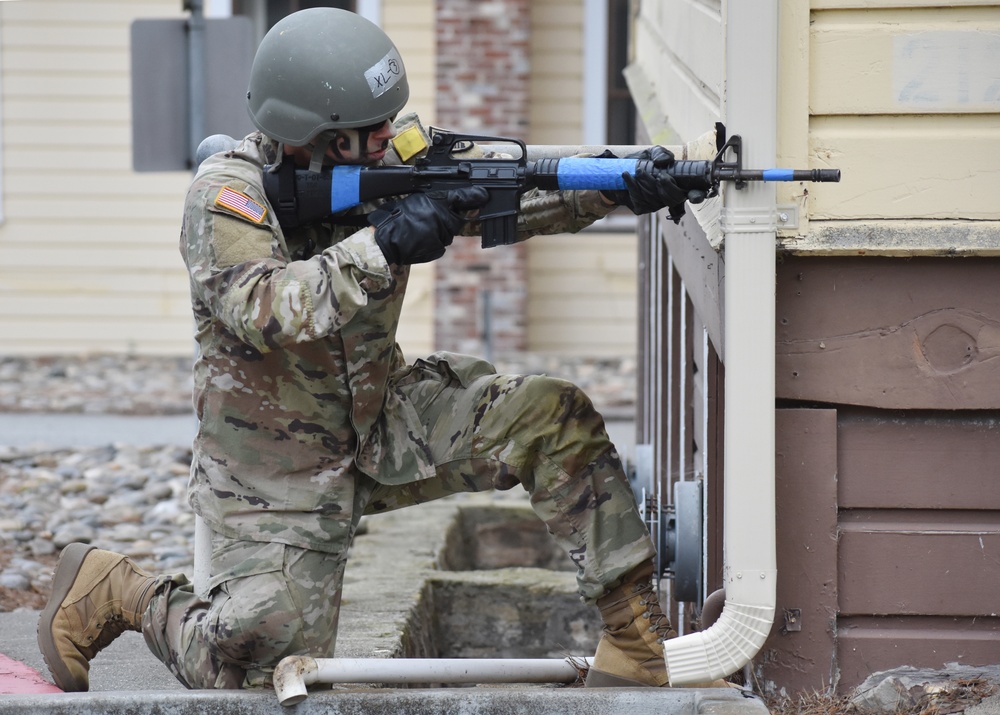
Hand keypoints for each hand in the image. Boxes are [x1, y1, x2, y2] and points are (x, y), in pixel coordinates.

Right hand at [371, 187, 489, 264]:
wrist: (386, 239)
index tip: (484, 196)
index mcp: (435, 202)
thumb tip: (457, 199)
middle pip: (455, 221)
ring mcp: (440, 234)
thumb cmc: (397, 217)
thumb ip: (437, 200)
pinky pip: (441, 246)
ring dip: (439, 233)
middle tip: (429, 220)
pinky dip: (433, 244)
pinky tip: (420, 241)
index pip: (461, 198)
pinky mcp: (437, 248)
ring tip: (419, 231)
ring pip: (447, 234)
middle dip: (448, 221)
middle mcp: (441, 218)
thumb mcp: (417, 200)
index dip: (473, 197)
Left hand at [605, 147, 705, 223]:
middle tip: (659, 175)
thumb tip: (664, 162)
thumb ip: (660, 153)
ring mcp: (655, 205)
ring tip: (638, 170)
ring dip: (647, 183)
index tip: (694, 195)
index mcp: (678, 184)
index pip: (695, 194)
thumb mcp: (651, 153)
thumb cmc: (639, 163)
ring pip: (655, 199)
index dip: (697, 195)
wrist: (616, 173)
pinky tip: (627, 176)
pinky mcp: (641, 208)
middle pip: (674, 198)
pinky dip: (634, 186)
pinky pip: (640, 200)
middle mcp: (669, 197)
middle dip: (667, 187)